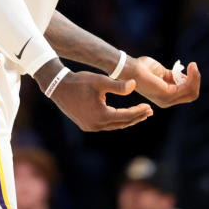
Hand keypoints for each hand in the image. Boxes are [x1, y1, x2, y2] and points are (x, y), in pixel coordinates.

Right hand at [35, 60, 152, 130]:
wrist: (58, 86)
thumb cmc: (80, 81)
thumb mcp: (101, 81)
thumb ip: (118, 85)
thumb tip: (134, 85)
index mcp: (101, 116)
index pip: (126, 116)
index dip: (138, 111)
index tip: (149, 106)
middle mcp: (96, 125)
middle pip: (122, 123)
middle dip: (136, 117)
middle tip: (149, 112)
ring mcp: (90, 127)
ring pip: (114, 125)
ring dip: (127, 120)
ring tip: (139, 114)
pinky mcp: (86, 125)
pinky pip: (106, 125)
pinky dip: (116, 120)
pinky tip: (122, 115)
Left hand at [124, 56, 200, 107]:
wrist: (130, 68)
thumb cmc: (143, 68)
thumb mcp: (162, 72)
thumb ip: (174, 76)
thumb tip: (186, 76)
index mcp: (166, 97)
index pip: (187, 93)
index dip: (192, 81)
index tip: (191, 67)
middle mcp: (167, 101)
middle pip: (192, 95)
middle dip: (196, 80)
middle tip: (193, 66)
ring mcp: (167, 99)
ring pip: (191, 92)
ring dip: (195, 77)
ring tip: (192, 65)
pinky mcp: (167, 94)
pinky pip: (186, 87)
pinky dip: (191, 77)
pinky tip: (190, 68)